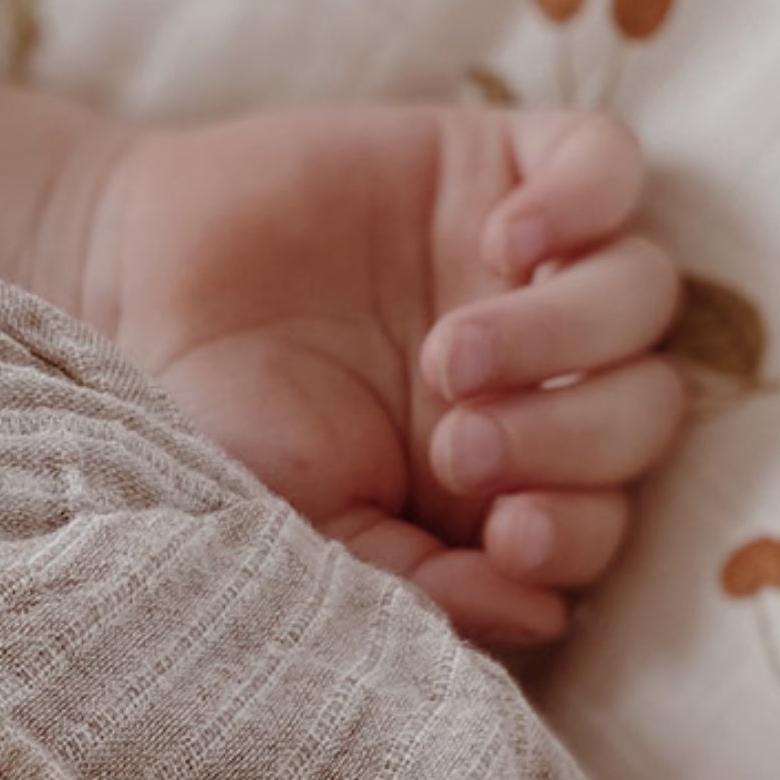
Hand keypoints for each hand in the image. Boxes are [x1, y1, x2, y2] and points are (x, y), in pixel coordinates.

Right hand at [63, 104, 684, 644]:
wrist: (135, 288)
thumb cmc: (217, 428)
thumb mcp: (308, 531)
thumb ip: (422, 583)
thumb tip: (543, 613)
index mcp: (499, 485)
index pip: (599, 516)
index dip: (576, 532)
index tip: (506, 537)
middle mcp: (536, 377)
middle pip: (643, 410)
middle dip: (568, 439)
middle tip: (460, 444)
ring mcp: (530, 269)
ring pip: (641, 294)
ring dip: (564, 336)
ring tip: (447, 351)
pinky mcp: (502, 167)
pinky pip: (610, 165)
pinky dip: (584, 203)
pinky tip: (505, 240)